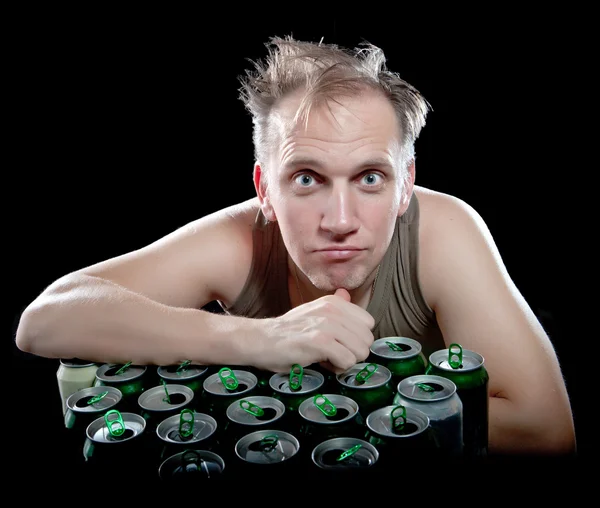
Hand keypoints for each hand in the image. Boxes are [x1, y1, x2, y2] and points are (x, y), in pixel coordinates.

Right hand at [255, 288, 374, 373]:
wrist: (260, 339)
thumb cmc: (288, 331)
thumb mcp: (313, 311)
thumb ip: (334, 305)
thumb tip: (346, 293)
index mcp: (334, 302)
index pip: (368, 323)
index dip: (356, 338)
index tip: (339, 342)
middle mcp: (333, 309)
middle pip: (367, 340)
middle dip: (353, 352)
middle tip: (333, 353)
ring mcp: (327, 324)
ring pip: (361, 351)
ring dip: (345, 361)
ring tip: (327, 358)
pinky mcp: (320, 341)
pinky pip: (347, 361)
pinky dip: (337, 368)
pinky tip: (322, 363)